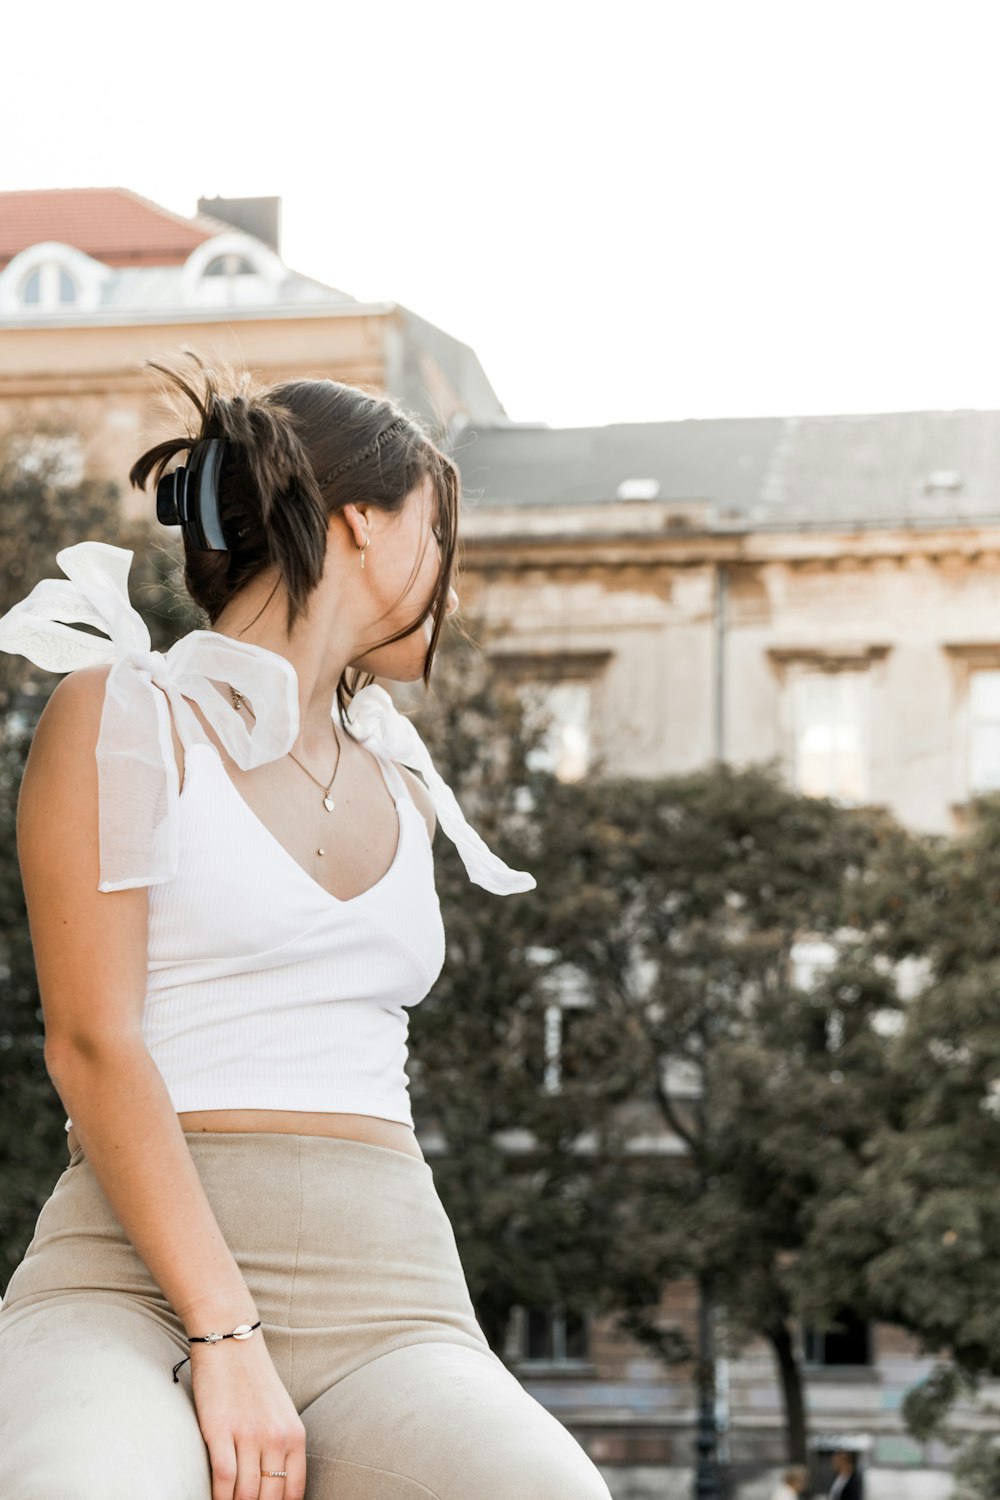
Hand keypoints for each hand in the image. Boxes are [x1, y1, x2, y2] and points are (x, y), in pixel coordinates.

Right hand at [189, 1333, 306, 1499]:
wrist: (231, 1340)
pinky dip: (218, 1498)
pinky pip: (223, 1479)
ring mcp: (248, 1434)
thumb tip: (273, 1486)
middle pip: (268, 1498)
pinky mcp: (219, 1430)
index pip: (293, 1493)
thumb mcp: (281, 1413)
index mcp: (295, 1435)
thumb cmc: (254, 1380)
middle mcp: (276, 1437)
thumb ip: (281, 1448)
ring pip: (245, 1495)